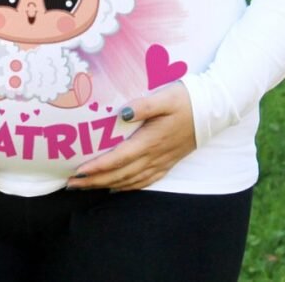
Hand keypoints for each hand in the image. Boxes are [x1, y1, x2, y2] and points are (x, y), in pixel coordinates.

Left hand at [66, 82, 195, 191]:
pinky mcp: (168, 162)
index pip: (118, 159)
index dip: (97, 167)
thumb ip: (143, 105)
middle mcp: (154, 156)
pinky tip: (118, 187)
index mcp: (150, 140)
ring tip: (86, 187)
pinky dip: (128, 187)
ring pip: (130, 181)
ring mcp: (162, 162)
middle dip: (94, 181)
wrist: (213, 110)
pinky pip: (145, 181)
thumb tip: (121, 112)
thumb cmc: (186, 100)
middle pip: (120, 175)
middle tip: (71, 184)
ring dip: (106, 185)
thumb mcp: (165, 97)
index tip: (78, 171)